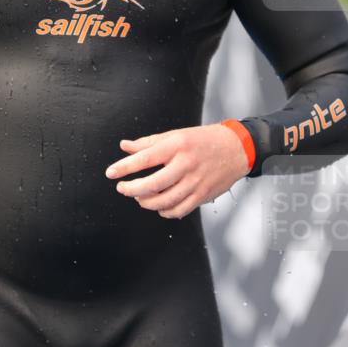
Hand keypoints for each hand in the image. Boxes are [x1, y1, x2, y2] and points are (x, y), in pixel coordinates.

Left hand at [104, 123, 250, 219]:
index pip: (145, 158)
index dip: (124, 167)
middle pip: (152, 184)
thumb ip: (148, 143)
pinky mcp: (203, 195)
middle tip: (122, 188)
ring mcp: (196, 181)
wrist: (236, 148)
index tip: (111, 173)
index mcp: (177, 145)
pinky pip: (179, 210)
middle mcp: (186, 164)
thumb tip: (124, 146)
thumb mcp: (176, 135)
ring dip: (147, 202)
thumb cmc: (203, 140)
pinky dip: (165, 211)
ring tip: (139, 197)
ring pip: (165, 201)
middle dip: (132, 189)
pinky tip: (158, 206)